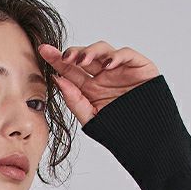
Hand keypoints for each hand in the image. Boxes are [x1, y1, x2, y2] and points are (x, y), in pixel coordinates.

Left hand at [38, 41, 159, 125]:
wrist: (147, 139)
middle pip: (85, 57)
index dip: (57, 60)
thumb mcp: (91, 118)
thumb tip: (58, 80)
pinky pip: (126, 54)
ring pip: (103, 50)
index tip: (43, 51)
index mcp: (90, 88)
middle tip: (63, 56)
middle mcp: (103, 76)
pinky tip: (108, 65)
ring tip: (82, 60)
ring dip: (91, 51)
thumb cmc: (119, 131)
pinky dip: (117, 56)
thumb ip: (74, 100)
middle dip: (73, 53)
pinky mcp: (138, 66)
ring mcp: (120, 70)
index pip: (71, 71)